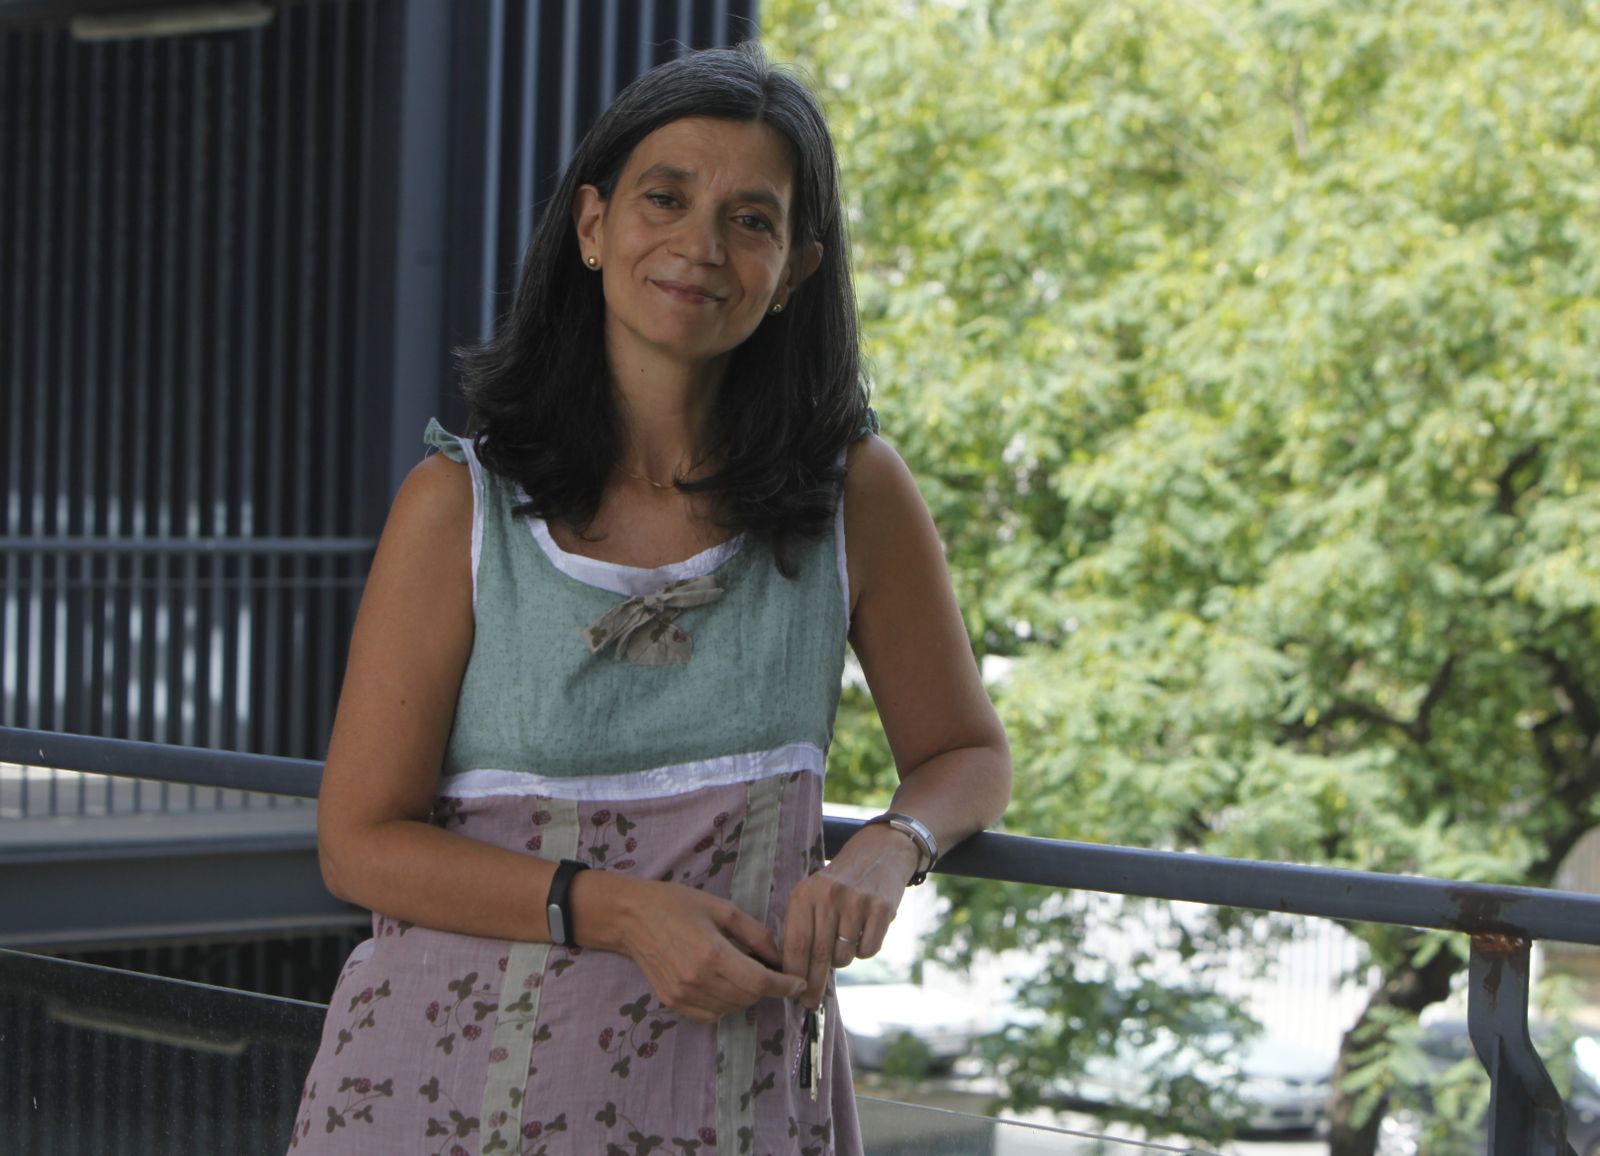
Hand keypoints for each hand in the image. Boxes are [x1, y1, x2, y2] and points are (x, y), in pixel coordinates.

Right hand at [595, 875, 805, 1023]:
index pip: (760, 983)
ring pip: (732, 1008)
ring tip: (741, 971)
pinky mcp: (673, 1002)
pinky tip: (721, 983)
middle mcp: (699, 980)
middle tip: (767, 967)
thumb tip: (780, 956)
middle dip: (766, 986)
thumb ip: (756, 934)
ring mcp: (684, 995)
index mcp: (713, 954)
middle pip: (748, 997)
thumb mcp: (722, 908)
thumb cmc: (677, 904)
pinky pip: (711, 1015)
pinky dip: (725, 1004)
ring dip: (745, 994)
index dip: (784, 985)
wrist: (631, 917)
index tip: (798, 981)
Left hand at [781, 824, 918, 1007]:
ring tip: (844, 939)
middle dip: (812, 984)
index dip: (793, 974)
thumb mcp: (813, 894)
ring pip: (843, 957)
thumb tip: (793, 975)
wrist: (880, 852)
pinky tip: (864, 931)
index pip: (795, 944)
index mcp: (804, 894)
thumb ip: (802, 928)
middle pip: (818, 956)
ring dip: (842, 959)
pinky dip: (864, 951)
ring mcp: (857, 902)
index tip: (792, 993)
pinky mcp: (882, 908)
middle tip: (809, 1002)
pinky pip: (868, 951)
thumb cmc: (839, 883)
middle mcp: (829, 896)